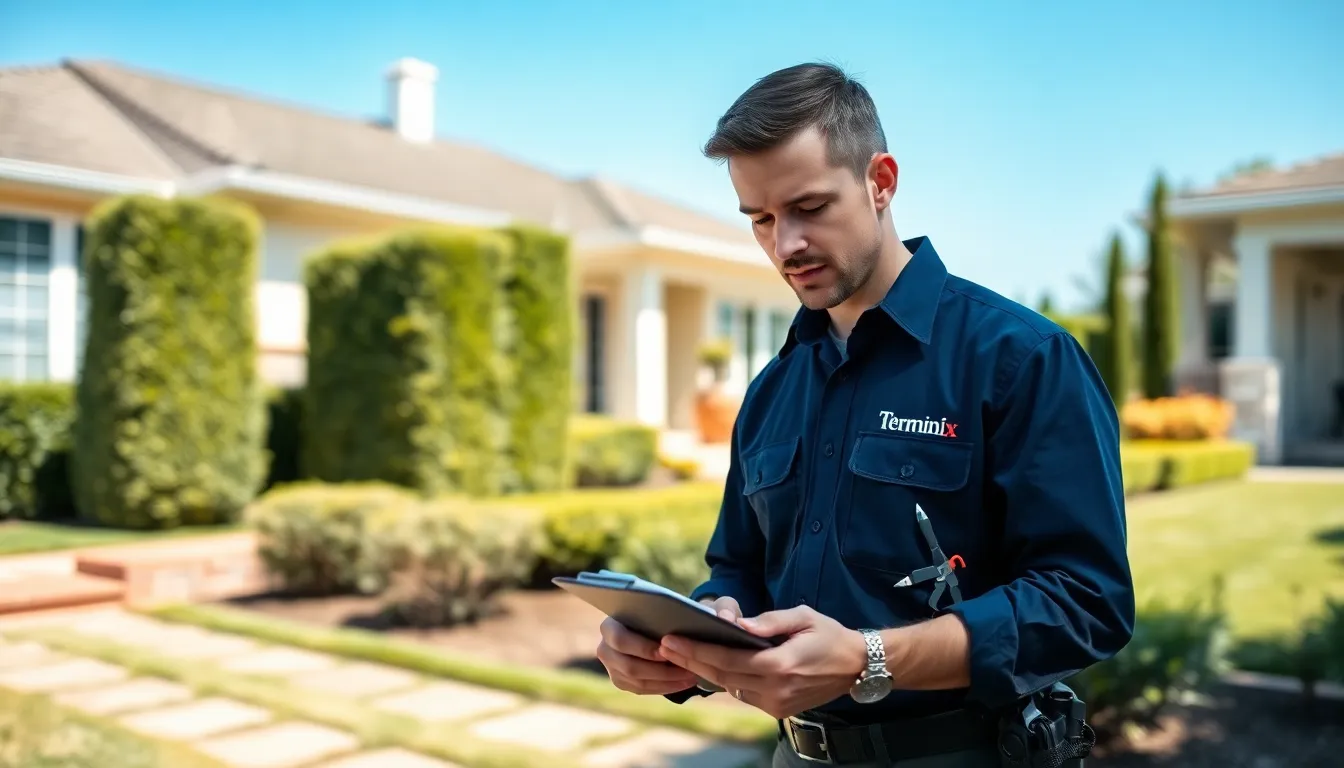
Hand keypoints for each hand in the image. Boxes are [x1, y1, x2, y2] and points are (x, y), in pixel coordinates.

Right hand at [596, 614, 700, 694]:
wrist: (641, 625)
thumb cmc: (649, 614)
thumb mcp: (651, 610)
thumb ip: (658, 617)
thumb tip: (679, 623)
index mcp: (608, 627)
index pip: (621, 640)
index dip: (643, 648)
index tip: (667, 651)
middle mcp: (604, 649)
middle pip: (629, 666)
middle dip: (660, 670)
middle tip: (686, 669)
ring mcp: (611, 668)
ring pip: (637, 682)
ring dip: (667, 681)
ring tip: (690, 677)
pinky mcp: (620, 681)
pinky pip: (642, 690)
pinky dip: (664, 687)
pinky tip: (683, 683)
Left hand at [658, 605, 866, 718]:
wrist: (857, 667)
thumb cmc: (829, 635)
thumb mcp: (802, 617)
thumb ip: (768, 621)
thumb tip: (737, 623)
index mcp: (779, 665)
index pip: (727, 659)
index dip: (696, 650)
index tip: (671, 640)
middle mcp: (775, 689)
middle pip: (722, 676)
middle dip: (691, 661)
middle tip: (664, 646)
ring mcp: (776, 704)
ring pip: (730, 688)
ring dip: (705, 672)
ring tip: (680, 654)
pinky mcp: (778, 710)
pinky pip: (744, 694)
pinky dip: (727, 680)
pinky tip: (710, 666)